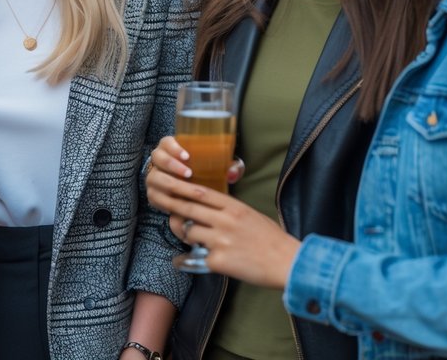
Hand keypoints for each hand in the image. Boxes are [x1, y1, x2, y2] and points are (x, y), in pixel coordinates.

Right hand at [146, 136, 243, 226]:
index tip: (187, 156)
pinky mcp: (153, 194)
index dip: (174, 148)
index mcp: (170, 148)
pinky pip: (154, 196)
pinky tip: (178, 202)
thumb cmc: (202, 173)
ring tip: (186, 189)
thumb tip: (233, 172)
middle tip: (189, 173)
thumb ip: (227, 166)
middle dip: (172, 165)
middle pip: (157, 158)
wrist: (190, 191)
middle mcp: (158, 161)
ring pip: (154, 178)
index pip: (165, 142)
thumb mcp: (214, 166)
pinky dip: (165, 200)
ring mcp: (153, 177)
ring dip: (170, 183)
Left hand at [152, 175, 298, 288]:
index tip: (168, 183)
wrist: (287, 263)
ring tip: (189, 237)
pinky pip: (195, 257)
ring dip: (184, 233)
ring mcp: (221, 241)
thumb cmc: (271, 239)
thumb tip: (206, 206)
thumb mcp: (250, 214)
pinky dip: (187, 259)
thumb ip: (228, 209)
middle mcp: (225, 221)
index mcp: (234, 207)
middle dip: (170, 204)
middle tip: (159, 201)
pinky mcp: (219, 261)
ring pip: (188, 231)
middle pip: (188, 208)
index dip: (180, 186)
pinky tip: (182, 261)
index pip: (200, 192)